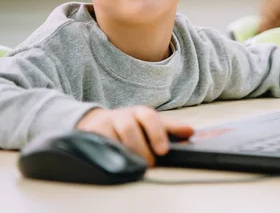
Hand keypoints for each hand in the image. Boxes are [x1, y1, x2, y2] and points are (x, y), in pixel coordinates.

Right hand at [76, 106, 193, 165]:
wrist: (97, 123)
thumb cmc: (132, 127)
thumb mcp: (151, 125)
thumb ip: (170, 129)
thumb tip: (190, 132)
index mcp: (140, 112)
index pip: (149, 117)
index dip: (157, 133)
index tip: (163, 150)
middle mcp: (122, 115)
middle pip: (130, 129)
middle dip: (141, 149)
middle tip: (149, 164)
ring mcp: (105, 123)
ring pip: (114, 138)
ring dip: (126, 154)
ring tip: (135, 166)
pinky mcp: (90, 133)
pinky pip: (98, 145)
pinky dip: (109, 154)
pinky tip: (116, 161)